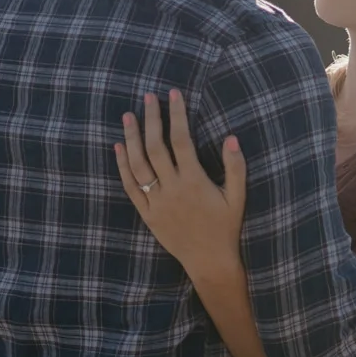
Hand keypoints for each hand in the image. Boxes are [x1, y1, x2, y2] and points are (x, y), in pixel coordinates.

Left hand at [115, 89, 246, 280]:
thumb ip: (235, 167)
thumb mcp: (237, 198)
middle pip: (156, 147)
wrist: (209, 262)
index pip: (181, 140)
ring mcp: (157, 202)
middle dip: (151, 119)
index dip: (177, 115)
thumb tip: (231, 137)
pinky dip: (122, 167)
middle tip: (148, 97)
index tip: (173, 94)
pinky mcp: (147, 214)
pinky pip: (130, 187)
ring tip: (127, 116)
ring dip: (131, 138)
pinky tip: (118, 148)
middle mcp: (172, 189)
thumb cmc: (226, 227)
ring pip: (138, 165)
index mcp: (195, 181)